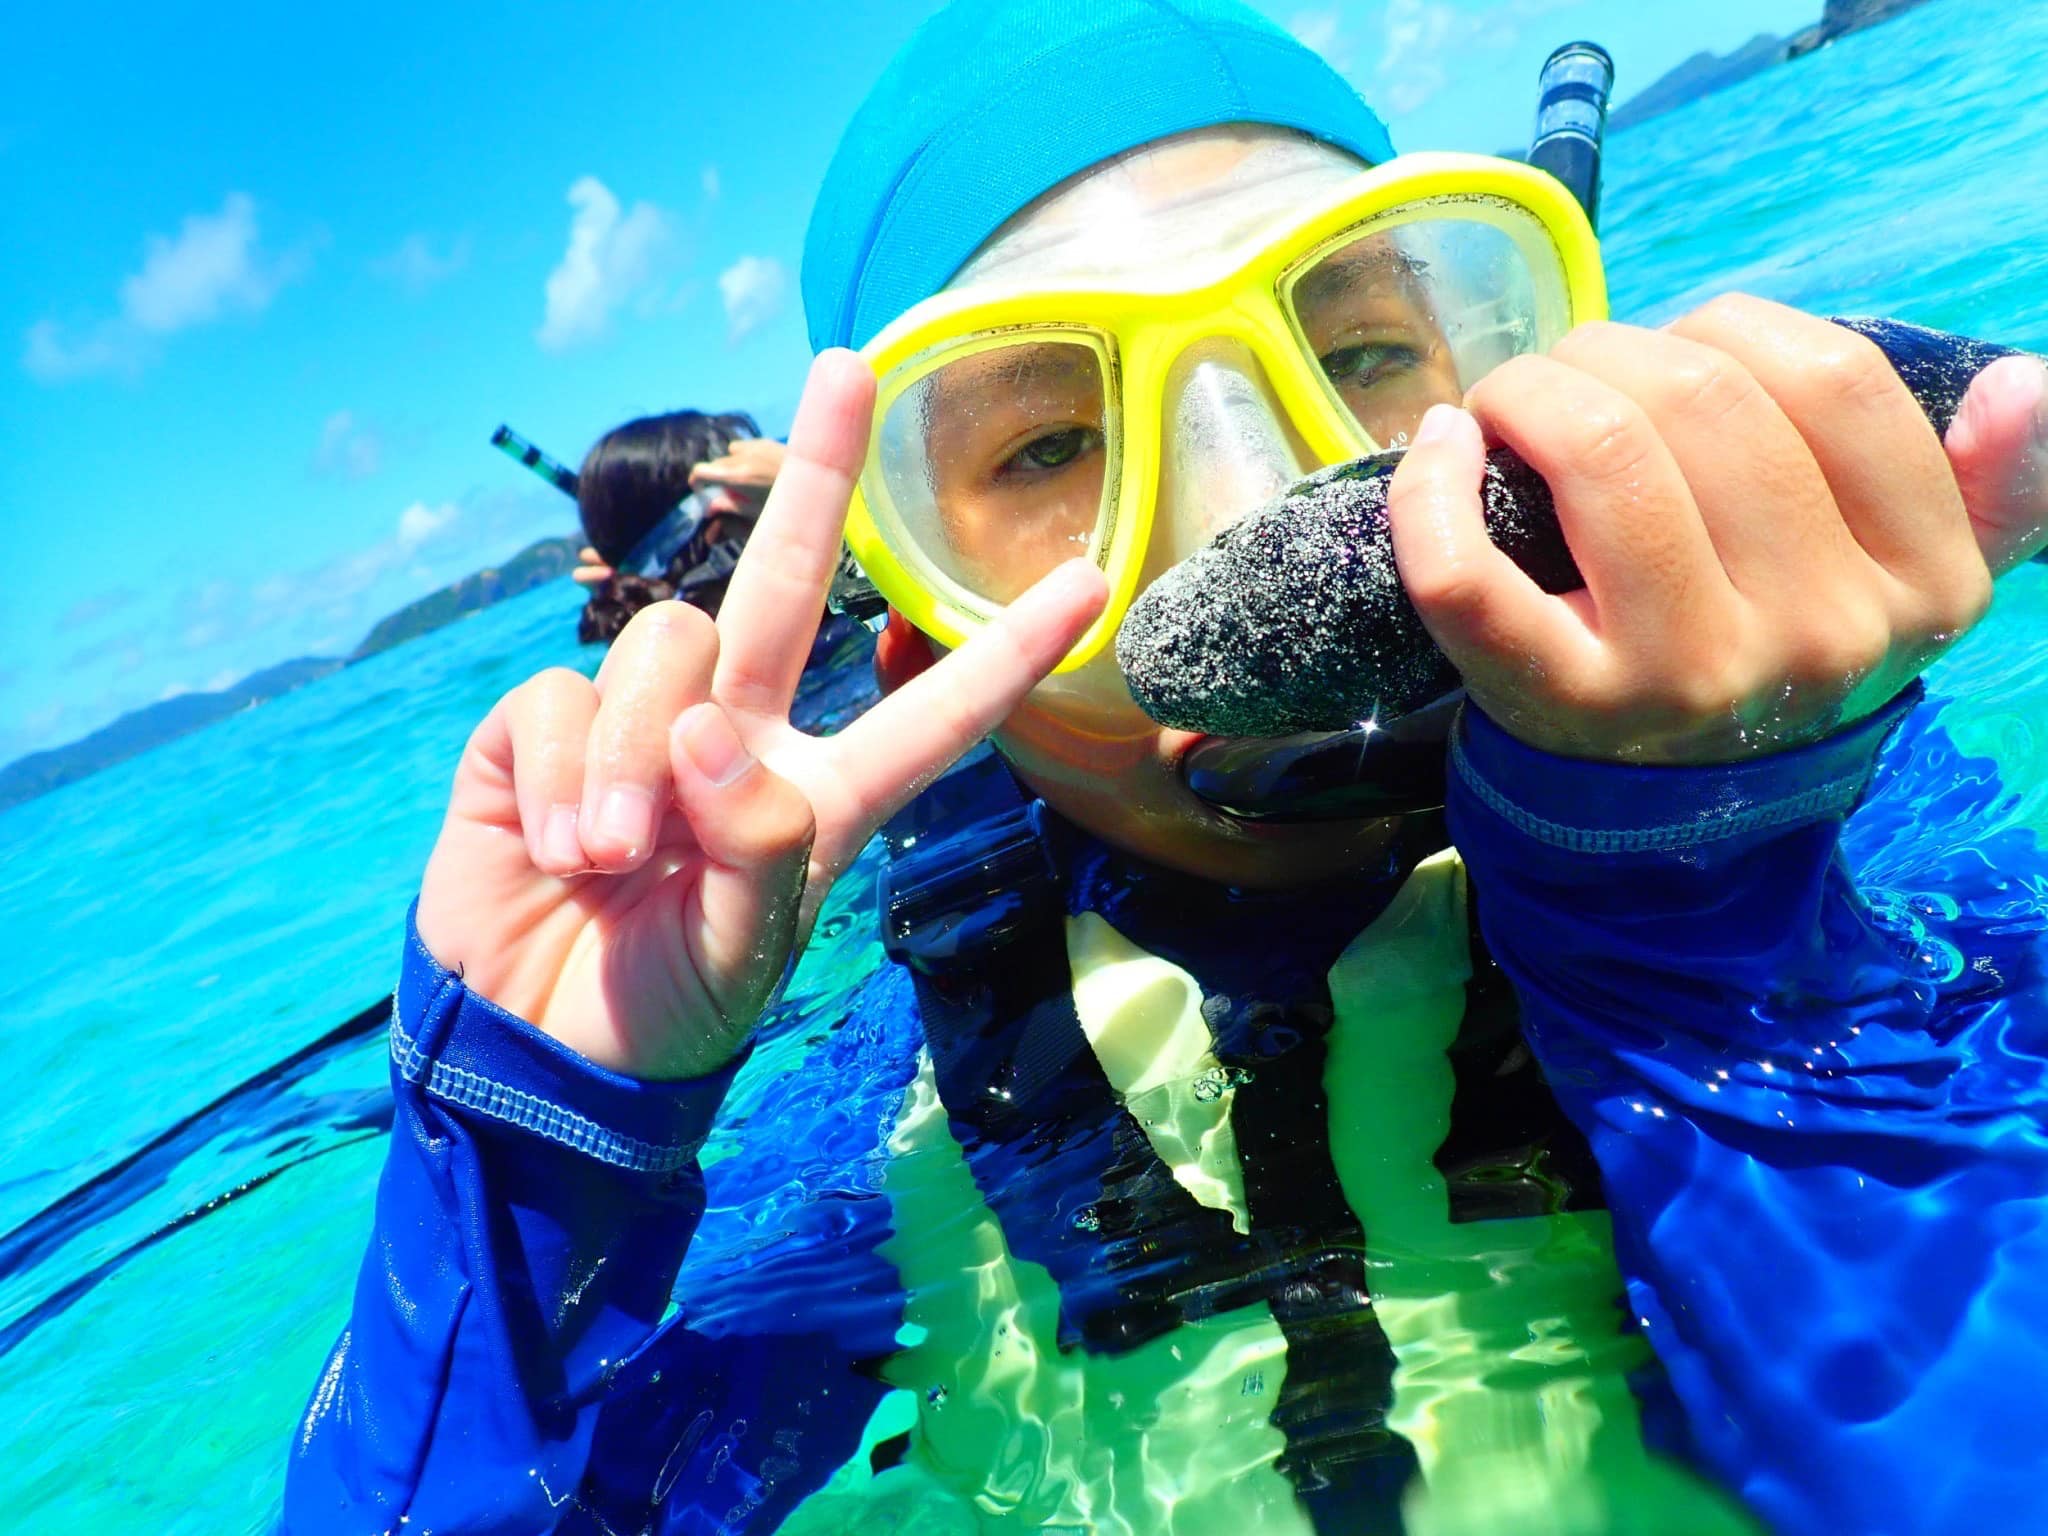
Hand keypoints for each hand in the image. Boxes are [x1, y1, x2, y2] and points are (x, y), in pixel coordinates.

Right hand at [418, 352, 1105, 1078]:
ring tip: (610, 856)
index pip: (929, 716)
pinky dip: (559, 771)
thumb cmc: (661, 1010)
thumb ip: (752, 851)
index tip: (1093, 585)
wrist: (532, 1046)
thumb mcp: (737, 958)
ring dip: (633, 755)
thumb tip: (712, 724)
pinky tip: (556, 846)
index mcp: (819, 799)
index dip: (1007, 654)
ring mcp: (639, 727)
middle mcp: (738, 739)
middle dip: (818, 478)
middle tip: (850, 367)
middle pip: (786, 585)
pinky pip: (556, 699)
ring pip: (665, 651)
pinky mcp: (537, 730)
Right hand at [690, 437, 786, 518]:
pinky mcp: (772, 442)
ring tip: (749, 482)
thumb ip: (729, 516)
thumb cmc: (790, 512)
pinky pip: (750, 446)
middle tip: (728, 496)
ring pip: (733, 451)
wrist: (823, 487)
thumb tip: (710, 520)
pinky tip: (764, 471)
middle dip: (718, 479)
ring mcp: (759, 446)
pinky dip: (750, 456)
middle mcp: (746, 457)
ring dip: (735, 464)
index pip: (701, 471)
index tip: (699, 491)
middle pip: (718, 464)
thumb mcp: (757, 520)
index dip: (696, 482)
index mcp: (739, 477)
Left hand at [1388, 296, 2047, 762]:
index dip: (1734, 330)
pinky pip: (1470, 572)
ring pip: (1602, 453)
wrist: (1675, 802)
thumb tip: (2028, 385)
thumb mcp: (1905, 581)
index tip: (1682, 352)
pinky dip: (1432, 488)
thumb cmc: (1774, 643)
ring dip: (1533, 387)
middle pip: (1702, 398)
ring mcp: (1687, 676)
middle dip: (1612, 351)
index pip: (1832, 382)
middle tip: (1572, 380)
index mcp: (1922, 585)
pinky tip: (1442, 442)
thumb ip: (1992, 492)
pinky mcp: (1559, 704)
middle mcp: (1818, 637)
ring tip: (1513, 407)